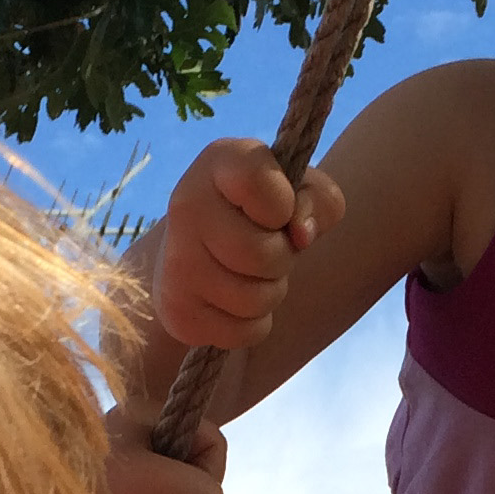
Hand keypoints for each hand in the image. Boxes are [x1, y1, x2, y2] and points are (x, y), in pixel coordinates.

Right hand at [155, 139, 346, 350]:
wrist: (202, 250)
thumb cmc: (263, 213)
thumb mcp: (301, 191)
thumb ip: (319, 199)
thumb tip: (301, 234)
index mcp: (220, 161)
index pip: (262, 185)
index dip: (285, 206)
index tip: (277, 210)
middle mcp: (186, 204)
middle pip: (262, 254)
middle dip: (281, 259)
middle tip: (269, 249)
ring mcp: (175, 262)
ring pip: (254, 299)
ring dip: (270, 293)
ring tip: (253, 274)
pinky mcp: (177, 312)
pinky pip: (243, 333)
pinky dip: (254, 324)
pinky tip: (237, 301)